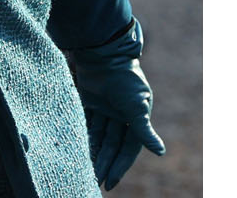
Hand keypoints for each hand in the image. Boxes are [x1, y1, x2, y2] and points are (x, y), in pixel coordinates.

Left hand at [68, 28, 164, 189]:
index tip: (110, 183)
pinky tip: (76, 151)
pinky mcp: (89, 100)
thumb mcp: (137, 107)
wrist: (105, 53)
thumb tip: (160, 152)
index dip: (119, 166)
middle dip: (104, 163)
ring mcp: (104, 108)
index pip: (127, 149)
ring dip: (93, 153)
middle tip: (94, 181)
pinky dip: (82, 136)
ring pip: (98, 137)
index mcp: (135, 117)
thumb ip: (144, 131)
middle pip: (111, 145)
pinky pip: (86, 123)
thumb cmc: (125, 80)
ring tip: (84, 171)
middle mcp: (120, 115)